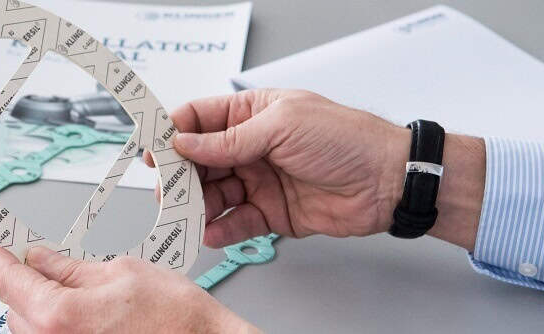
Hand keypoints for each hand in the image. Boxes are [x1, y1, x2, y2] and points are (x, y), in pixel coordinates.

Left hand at [0, 243, 259, 333]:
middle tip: (40, 261)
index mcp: (58, 316)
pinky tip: (83, 317)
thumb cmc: (178, 320)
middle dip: (23, 281)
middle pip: (13, 306)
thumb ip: (69, 267)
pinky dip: (57, 328)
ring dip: (40, 308)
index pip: (5, 279)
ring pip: (30, 329)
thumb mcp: (119, 272)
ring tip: (77, 295)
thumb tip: (39, 257)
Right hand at [145, 89, 484, 249]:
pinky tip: (209, 231)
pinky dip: (220, 228)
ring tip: (186, 215)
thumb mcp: (282, 126)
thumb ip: (229, 139)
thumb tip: (186, 142)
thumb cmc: (347, 139)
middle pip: (200, 161)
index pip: (200, 119)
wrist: (389, 181)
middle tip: (167, 190)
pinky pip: (236, 221)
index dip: (174, 133)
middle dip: (180, 175)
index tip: (154, 150)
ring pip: (214, 194)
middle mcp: (252, 146)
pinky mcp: (272, 213)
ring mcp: (261, 180)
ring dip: (197, 205)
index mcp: (253, 113)